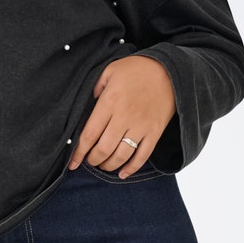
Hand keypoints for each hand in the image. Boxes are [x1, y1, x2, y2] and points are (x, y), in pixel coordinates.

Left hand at [69, 54, 176, 175]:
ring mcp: (141, 126)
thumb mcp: (110, 70)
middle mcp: (124, 117)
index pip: (89, 134)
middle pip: (103, 149)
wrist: (170, 70)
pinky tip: (122, 173)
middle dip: (93, 160)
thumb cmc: (137, 69)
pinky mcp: (154, 132)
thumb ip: (95, 87)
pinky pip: (142, 156)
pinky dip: (131, 168)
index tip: (73, 163)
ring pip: (121, 156)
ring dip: (109, 165)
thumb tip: (88, 104)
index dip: (79, 152)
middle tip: (89, 161)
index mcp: (110, 102)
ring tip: (103, 165)